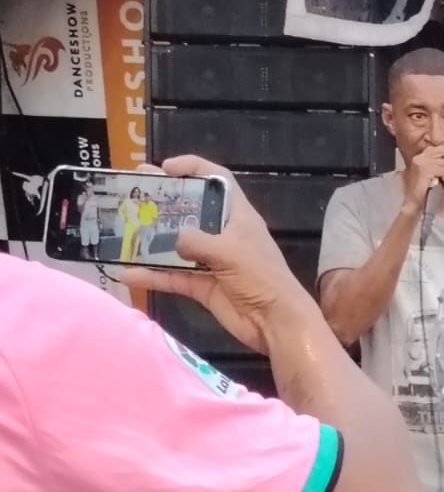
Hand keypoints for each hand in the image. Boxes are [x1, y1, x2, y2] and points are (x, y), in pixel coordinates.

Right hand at [117, 156, 313, 354]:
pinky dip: (153, 276)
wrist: (275, 323)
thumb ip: (196, 241)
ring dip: (150, 240)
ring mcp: (213, 261)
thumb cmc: (261, 278)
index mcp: (239, 217)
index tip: (166, 167)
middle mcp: (224, 235)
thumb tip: (173, 241)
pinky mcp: (204, 285)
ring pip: (177, 245)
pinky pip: (173, 276)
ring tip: (120, 229)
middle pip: (190, 211)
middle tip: (131, 193)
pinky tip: (127, 274)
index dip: (194, 168)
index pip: (218, 180)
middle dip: (162, 202)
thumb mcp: (230, 252)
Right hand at [402, 145, 443, 212]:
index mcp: (419, 159)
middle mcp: (419, 158)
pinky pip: (443, 170)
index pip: (438, 149)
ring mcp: (421, 163)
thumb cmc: (422, 195)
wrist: (412, 206)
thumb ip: (437, 169)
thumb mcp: (430, 178)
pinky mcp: (424, 170)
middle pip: (442, 151)